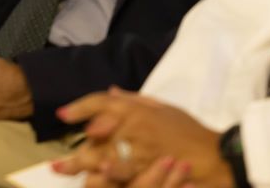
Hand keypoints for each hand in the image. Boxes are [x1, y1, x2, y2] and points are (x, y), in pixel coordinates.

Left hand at [53, 89, 231, 187]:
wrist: (215, 155)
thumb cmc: (189, 130)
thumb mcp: (163, 108)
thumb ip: (134, 100)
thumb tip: (109, 92)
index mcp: (136, 108)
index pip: (100, 103)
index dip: (79, 107)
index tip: (63, 115)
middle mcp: (134, 124)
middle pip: (94, 135)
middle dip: (74, 150)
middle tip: (54, 164)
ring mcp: (139, 148)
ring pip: (101, 157)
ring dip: (80, 166)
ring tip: (62, 172)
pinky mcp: (148, 168)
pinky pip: (121, 173)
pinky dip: (108, 175)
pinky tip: (95, 177)